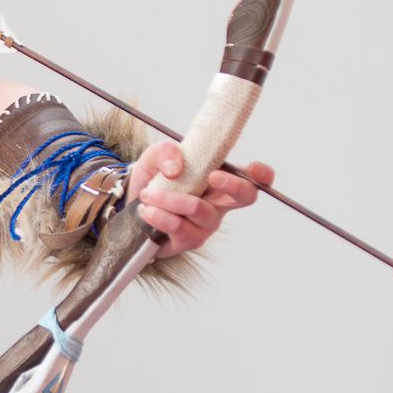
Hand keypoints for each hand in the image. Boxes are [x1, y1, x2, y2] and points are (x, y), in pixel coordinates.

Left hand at [127, 142, 273, 255]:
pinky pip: (180, 229)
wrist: (130, 202)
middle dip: (233, 185)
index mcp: (220, 180)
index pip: (252, 179)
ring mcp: (205, 225)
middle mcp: (218, 204)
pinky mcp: (187, 240)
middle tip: (212, 176)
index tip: (253, 168)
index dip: (262, 175)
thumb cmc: (154, 178)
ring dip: (172, 200)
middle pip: (244, 197)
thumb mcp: (156, 156)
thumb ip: (166, 152)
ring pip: (201, 211)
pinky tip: (146, 210)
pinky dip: (161, 217)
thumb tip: (176, 168)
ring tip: (147, 194)